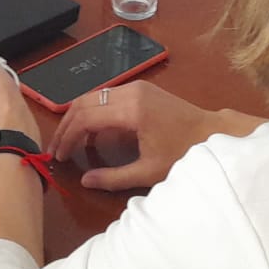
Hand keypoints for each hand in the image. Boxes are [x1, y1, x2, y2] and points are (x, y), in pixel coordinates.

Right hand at [50, 81, 249, 191]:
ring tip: (69, 144)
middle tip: (56, 150)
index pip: (86, 117)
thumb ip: (114, 177)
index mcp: (131, 109)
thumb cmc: (183, 153)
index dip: (68, 137)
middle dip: (67, 126)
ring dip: (78, 118)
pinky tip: (91, 136)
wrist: (212, 132)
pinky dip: (93, 114)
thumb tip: (84, 181)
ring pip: (93, 97)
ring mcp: (135, 87)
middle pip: (84, 102)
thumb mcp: (148, 172)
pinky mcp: (140, 89)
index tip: (59, 157)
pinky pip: (106, 98)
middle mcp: (130, 91)